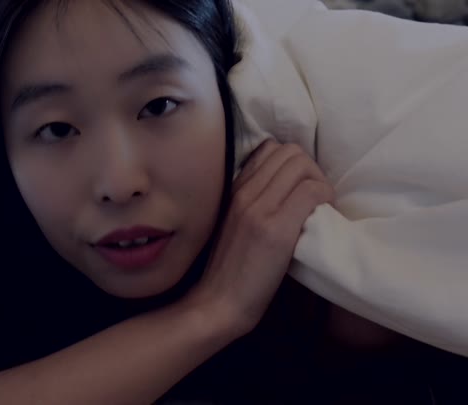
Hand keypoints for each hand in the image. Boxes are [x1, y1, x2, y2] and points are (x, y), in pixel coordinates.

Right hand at [186, 139, 333, 337]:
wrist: (218, 302)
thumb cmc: (230, 269)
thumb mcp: (234, 224)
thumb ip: (252, 201)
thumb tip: (285, 188)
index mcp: (234, 190)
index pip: (270, 149)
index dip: (293, 164)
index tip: (299, 187)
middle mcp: (245, 192)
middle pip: (291, 152)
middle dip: (311, 170)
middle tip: (315, 198)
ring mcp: (259, 208)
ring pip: (303, 166)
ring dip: (320, 182)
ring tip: (319, 207)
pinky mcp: (276, 229)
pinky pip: (311, 191)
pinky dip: (326, 199)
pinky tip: (322, 219)